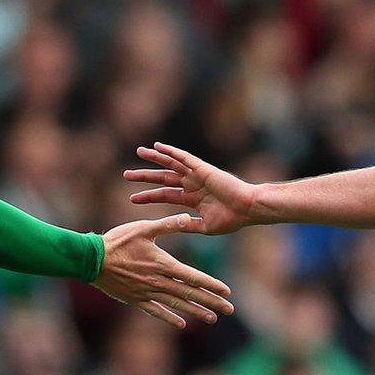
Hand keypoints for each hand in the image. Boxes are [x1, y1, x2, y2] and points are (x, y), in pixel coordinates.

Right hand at [94, 213, 232, 327]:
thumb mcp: (143, 228)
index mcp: (163, 264)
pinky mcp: (135, 299)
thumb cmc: (117, 241)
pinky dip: (169, 317)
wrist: (91, 260)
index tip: (227, 291)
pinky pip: (156, 311)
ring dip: (196, 312)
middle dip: (211, 302)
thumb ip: (166, 225)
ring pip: (176, 305)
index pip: (193, 277)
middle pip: (189, 294)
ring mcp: (147, 293)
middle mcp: (158, 282)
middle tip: (229, 309)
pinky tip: (182, 324)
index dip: (211, 284)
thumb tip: (187, 217)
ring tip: (212, 318)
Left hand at [125, 143, 259, 233]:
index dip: (148, 196)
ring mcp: (196, 175)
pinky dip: (171, 151)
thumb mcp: (205, 227)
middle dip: (144, 177)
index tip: (131, 199)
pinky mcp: (202, 168)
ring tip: (139, 152)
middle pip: (163, 178)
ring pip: (170, 164)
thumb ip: (188, 225)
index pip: (164, 195)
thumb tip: (173, 228)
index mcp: (191, 199)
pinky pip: (183, 157)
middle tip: (126, 174)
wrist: (247, 209)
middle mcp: (191, 184)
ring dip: (154, 158)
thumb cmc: (232, 219)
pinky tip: (158, 146)